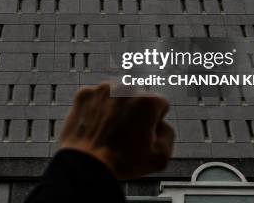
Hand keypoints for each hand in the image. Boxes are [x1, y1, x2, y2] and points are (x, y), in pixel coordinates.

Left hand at [59, 82, 173, 179]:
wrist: (86, 164)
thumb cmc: (120, 162)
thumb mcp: (160, 157)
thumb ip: (168, 133)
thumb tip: (160, 124)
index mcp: (147, 101)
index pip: (160, 104)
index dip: (155, 120)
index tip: (145, 131)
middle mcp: (125, 89)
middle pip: (137, 98)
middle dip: (135, 111)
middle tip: (127, 132)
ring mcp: (102, 90)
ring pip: (116, 96)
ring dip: (116, 108)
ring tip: (110, 130)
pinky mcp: (85, 94)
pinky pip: (97, 98)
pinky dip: (97, 108)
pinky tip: (97, 125)